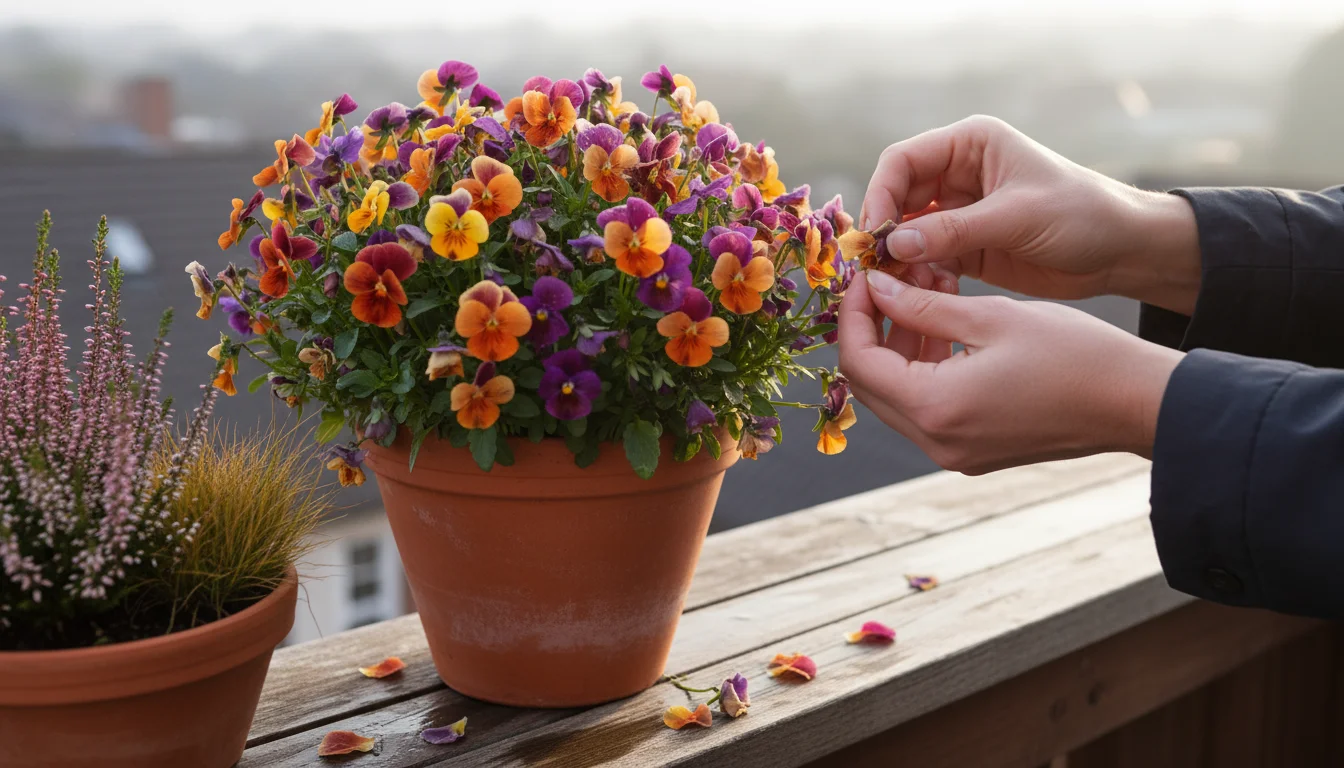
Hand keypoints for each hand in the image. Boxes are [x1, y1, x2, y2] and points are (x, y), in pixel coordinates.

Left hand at [838, 270, 1183, 474]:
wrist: (1136, 403)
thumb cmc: (1074, 353)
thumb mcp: (990, 317)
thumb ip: (922, 307)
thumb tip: (876, 289)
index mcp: (935, 408)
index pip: (859, 361)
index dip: (853, 313)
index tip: (866, 275)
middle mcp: (936, 441)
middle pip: (871, 383)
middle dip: (873, 328)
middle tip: (892, 281)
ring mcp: (954, 452)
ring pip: (898, 395)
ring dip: (901, 345)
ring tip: (928, 292)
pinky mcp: (974, 451)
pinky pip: (929, 408)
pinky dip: (926, 368)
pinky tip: (948, 325)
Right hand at [861, 115, 1200, 314]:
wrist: (1122, 252)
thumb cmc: (1081, 214)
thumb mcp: (1017, 217)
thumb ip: (955, 230)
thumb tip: (896, 244)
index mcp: (970, 145)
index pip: (903, 161)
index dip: (882, 193)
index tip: (876, 233)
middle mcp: (957, 174)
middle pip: (897, 197)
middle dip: (884, 231)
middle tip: (873, 266)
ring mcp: (958, 213)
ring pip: (906, 232)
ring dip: (897, 258)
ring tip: (892, 286)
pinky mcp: (964, 248)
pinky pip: (924, 260)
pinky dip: (916, 276)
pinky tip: (918, 294)